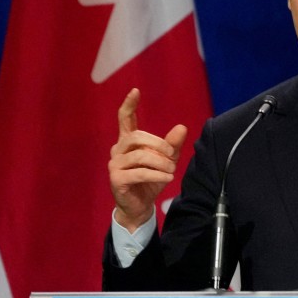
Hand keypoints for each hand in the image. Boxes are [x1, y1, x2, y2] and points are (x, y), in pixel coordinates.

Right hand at [108, 88, 187, 231]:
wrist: (140, 207)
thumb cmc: (150, 181)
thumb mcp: (165, 161)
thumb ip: (172, 145)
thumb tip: (182, 127)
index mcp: (127, 142)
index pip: (124, 119)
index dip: (129, 105)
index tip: (136, 91)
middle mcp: (118, 150)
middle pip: (137, 136)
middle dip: (159, 144)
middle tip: (172, 155)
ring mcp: (115, 165)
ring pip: (140, 155)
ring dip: (160, 162)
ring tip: (172, 170)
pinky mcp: (117, 179)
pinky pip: (140, 172)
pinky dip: (157, 174)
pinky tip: (168, 177)